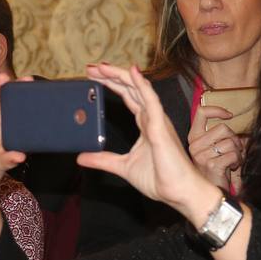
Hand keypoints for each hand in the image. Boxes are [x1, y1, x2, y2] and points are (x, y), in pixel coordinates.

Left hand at [79, 64, 221, 222]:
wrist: (179, 193)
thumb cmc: (160, 179)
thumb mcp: (122, 167)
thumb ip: (103, 159)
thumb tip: (81, 157)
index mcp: (146, 124)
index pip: (128, 97)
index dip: (112, 85)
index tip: (93, 77)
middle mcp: (152, 118)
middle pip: (131, 89)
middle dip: (111, 76)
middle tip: (91, 67)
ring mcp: (157, 120)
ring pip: (139, 89)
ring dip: (121, 76)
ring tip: (102, 66)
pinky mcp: (160, 127)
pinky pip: (151, 101)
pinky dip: (141, 85)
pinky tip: (132, 73)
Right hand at [187, 103, 244, 191]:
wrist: (210, 194)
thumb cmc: (216, 171)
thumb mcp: (216, 150)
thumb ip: (224, 137)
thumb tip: (241, 130)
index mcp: (194, 138)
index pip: (201, 113)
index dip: (216, 110)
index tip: (228, 115)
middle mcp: (194, 145)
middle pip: (223, 128)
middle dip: (234, 139)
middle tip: (233, 151)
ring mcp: (201, 155)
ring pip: (230, 142)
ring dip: (237, 152)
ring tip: (232, 161)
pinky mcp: (211, 164)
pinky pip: (233, 154)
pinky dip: (237, 161)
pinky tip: (231, 167)